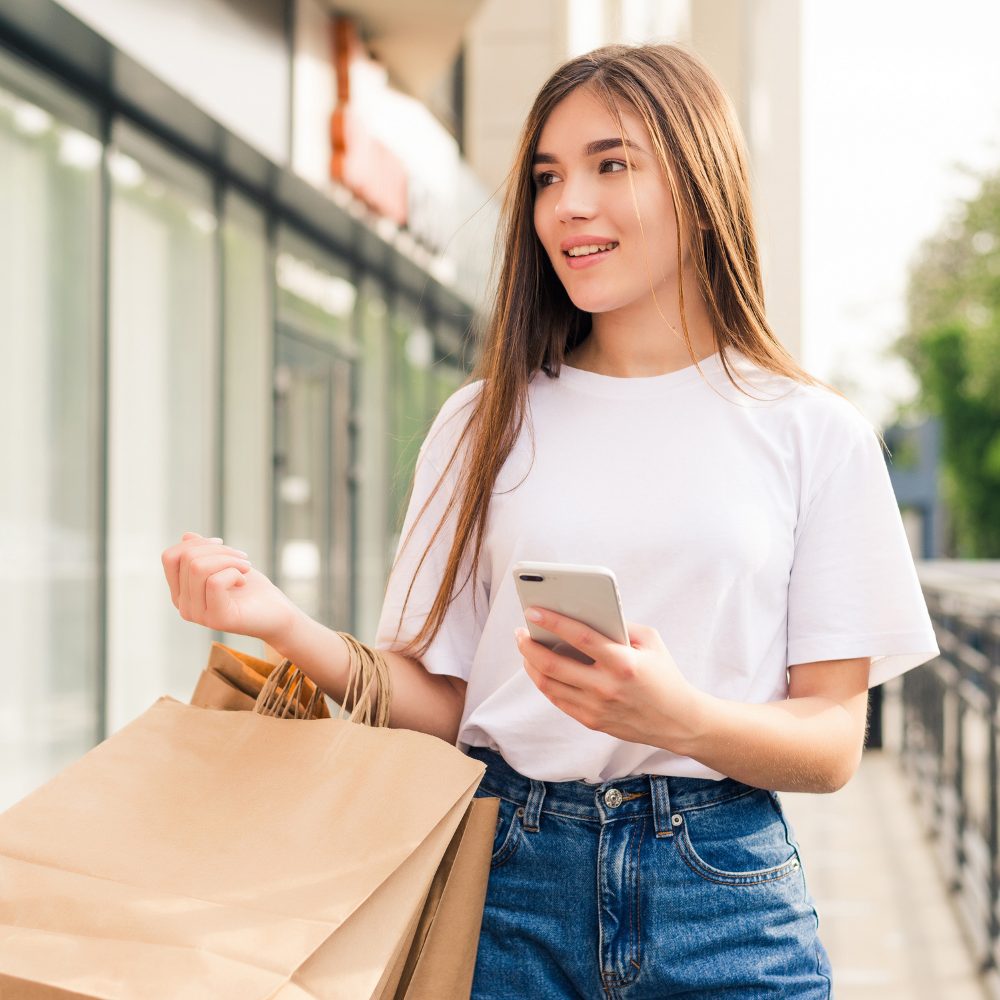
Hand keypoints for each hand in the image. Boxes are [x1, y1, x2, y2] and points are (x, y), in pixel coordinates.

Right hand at [161, 532, 299, 644]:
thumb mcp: (226, 564)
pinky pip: (214, 582)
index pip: (170, 557)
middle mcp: (183, 606)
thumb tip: (187, 536)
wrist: (278, 614)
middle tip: (242, 558)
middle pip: (188, 559)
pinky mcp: (216, 620)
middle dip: (220, 549)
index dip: (196, 543)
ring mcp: (198, 615)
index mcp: (181, 592)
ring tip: (246, 567)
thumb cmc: (252, 589)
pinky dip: (234, 573)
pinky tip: (244, 581)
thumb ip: (204, 553)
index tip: (221, 543)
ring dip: (229, 559)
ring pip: (198, 567)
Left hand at [515, 607, 703, 753]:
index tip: (533, 610)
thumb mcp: (650, 642)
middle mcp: (606, 687)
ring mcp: (596, 707)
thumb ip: (620, 625)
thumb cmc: (664, 675)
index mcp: (624, 663)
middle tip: (520, 631)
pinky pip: (557, 699)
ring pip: (549, 684)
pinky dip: (544, 681)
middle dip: (529, 645)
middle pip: (553, 665)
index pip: (580, 638)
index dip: (553, 622)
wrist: (677, 721)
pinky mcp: (591, 721)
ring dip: (530, 664)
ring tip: (525, 647)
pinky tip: (539, 667)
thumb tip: (584, 613)